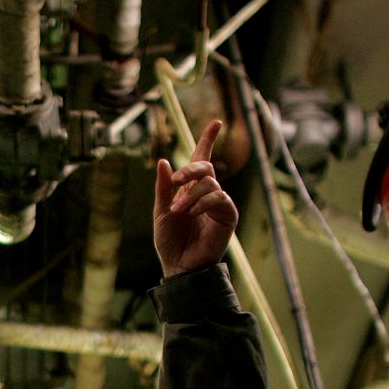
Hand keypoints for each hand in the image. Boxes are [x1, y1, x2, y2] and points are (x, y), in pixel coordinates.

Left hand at [153, 119, 238, 276]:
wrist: (179, 265)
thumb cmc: (170, 241)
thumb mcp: (161, 211)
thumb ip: (163, 188)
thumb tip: (164, 161)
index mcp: (190, 190)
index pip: (202, 160)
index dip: (208, 140)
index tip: (216, 123)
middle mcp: (207, 193)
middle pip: (205, 166)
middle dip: (190, 169)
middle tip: (176, 182)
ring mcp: (219, 204)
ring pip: (210, 183)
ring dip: (190, 196)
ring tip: (179, 212)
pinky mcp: (228, 216)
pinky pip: (219, 198)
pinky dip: (203, 203)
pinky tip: (192, 215)